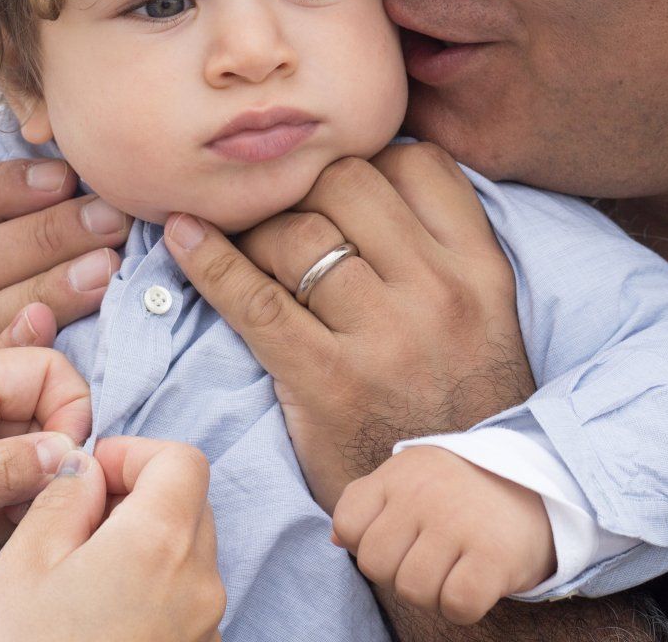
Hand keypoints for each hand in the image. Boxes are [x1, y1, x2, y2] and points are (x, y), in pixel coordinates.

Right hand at [0, 437, 224, 641]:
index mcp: (160, 544)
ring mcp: (205, 627)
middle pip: (191, 504)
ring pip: (190, 553)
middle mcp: (200, 583)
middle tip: (79, 523)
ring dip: (146, 544)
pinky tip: (100, 613)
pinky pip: (186, 600)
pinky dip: (154, 587)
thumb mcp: (24, 565)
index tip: (91, 475)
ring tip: (82, 574)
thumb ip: (63, 498)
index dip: (134, 454)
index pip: (183, 460)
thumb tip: (85, 471)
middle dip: (139, 496)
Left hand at [163, 141, 531, 507]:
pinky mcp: (328, 383)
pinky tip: (182, 237)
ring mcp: (385, 338)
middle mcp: (440, 293)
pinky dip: (209, 261)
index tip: (331, 179)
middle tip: (277, 206)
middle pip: (348, 183)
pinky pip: (255, 300)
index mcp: (481, 270)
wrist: (458, 511)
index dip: (365, 157)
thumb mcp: (485, 316)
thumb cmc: (460, 404)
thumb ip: (442, 246)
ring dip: (257, 227)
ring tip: (240, 239)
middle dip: (302, 185)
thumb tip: (372, 168)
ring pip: (298, 232)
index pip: (416, 163)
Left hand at [332, 446, 553, 625]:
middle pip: (376, 564)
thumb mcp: (412, 479)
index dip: (368, 543)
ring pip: (412, 590)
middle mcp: (424, 492)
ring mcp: (458, 521)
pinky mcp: (494, 553)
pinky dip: (462, 607)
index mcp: (399, 472)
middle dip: (399, 572)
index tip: (400, 537)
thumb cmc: (462, 491)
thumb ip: (369, 504)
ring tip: (454, 567)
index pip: (348, 525)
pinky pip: (455, 604)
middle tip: (431, 557)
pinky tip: (475, 583)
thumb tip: (335, 540)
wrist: (541, 483)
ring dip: (432, 592)